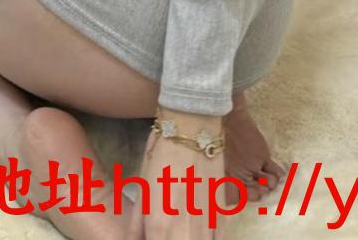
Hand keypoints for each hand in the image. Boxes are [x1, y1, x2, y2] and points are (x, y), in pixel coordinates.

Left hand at [123, 125, 246, 238]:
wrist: (192, 129)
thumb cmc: (160, 154)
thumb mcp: (143, 188)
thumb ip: (138, 222)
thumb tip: (134, 238)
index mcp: (159, 226)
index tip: (150, 235)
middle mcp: (184, 234)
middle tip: (165, 230)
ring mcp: (207, 228)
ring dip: (188, 238)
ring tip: (181, 229)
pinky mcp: (223, 216)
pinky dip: (207, 237)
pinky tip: (198, 229)